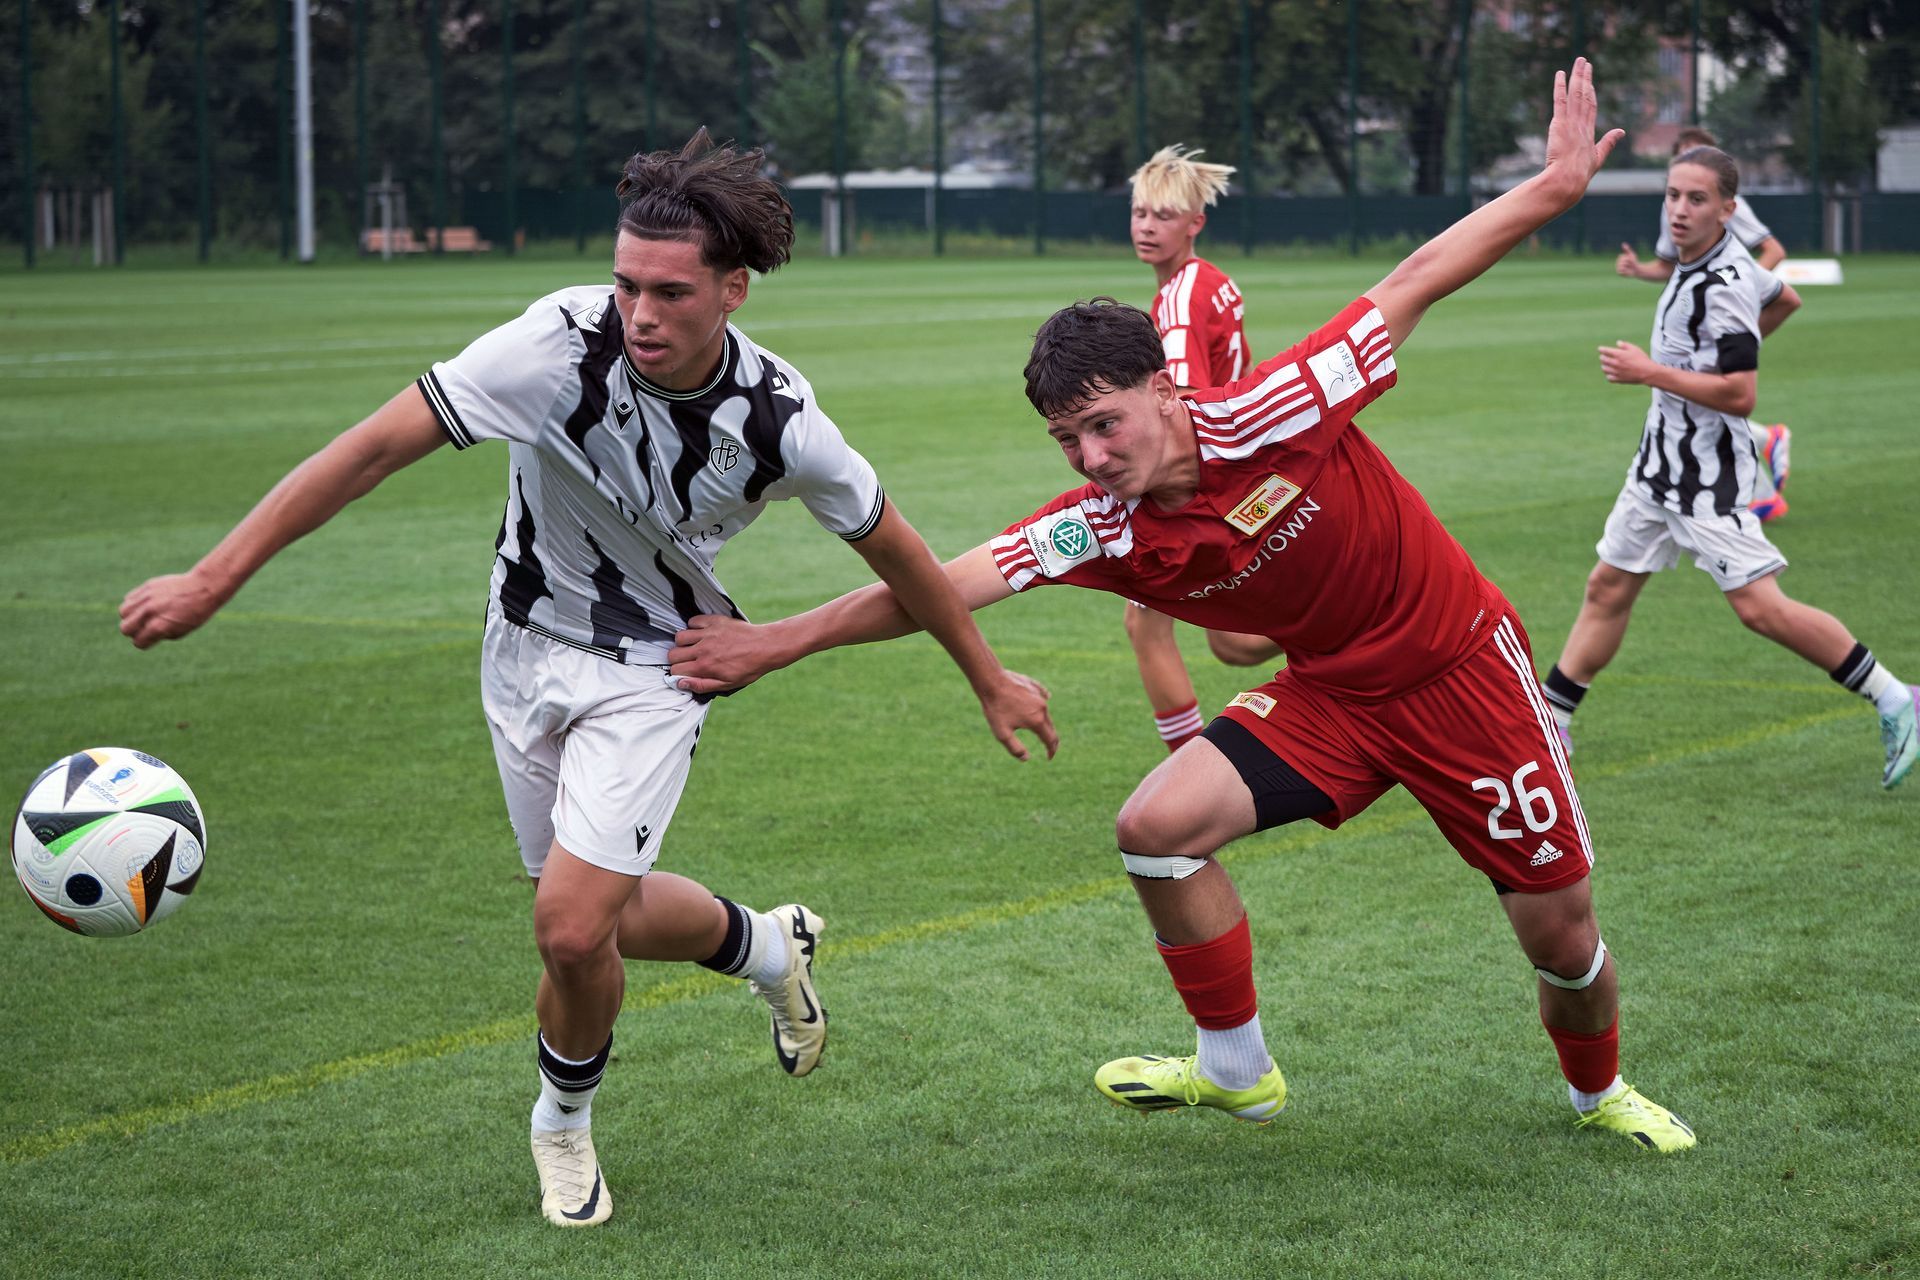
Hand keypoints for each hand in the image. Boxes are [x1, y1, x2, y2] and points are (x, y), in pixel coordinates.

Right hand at [120, 571, 224, 648]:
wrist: (203, 589)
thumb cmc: (194, 614)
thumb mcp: (179, 632)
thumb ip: (158, 635)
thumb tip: (141, 635)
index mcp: (159, 627)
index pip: (138, 642)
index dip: (144, 643)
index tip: (152, 638)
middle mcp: (150, 612)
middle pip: (125, 628)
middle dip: (133, 631)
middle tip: (145, 627)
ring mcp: (147, 598)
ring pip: (123, 611)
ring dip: (130, 616)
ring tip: (144, 614)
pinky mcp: (147, 586)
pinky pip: (129, 598)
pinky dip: (134, 603)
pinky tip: (146, 604)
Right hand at [668, 614, 784, 695]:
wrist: (766, 647)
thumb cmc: (749, 668)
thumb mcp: (727, 684)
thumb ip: (702, 685)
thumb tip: (680, 683)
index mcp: (705, 666)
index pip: (675, 669)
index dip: (679, 673)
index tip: (686, 672)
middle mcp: (703, 649)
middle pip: (673, 653)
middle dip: (678, 659)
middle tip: (689, 660)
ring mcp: (708, 633)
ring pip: (679, 636)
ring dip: (683, 643)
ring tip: (694, 646)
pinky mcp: (714, 621)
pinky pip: (693, 621)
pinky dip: (693, 627)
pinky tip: (702, 633)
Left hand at [977, 669, 1057, 761]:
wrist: (992, 681)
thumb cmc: (996, 708)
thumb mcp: (1002, 734)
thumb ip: (1015, 749)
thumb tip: (1026, 758)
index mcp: (1037, 721)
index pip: (1050, 740)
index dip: (1051, 751)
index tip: (1049, 757)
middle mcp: (1043, 708)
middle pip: (1051, 727)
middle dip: (1051, 739)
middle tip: (1048, 748)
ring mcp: (1040, 695)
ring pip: (1046, 712)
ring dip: (1045, 723)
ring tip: (1042, 731)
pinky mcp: (1034, 686)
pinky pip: (1043, 697)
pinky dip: (1042, 706)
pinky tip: (1040, 706)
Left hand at [1541, 58, 1623, 201]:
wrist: (1568, 180)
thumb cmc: (1580, 174)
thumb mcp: (1598, 157)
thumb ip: (1609, 143)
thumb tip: (1622, 131)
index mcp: (1589, 132)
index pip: (1590, 107)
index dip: (1590, 92)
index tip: (1589, 81)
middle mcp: (1582, 124)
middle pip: (1584, 95)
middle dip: (1585, 77)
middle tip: (1584, 61)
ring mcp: (1572, 123)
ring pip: (1575, 94)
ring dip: (1577, 76)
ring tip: (1579, 61)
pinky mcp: (1560, 124)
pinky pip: (1560, 101)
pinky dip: (1560, 87)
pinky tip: (1560, 74)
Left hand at [1598, 340, 1656, 385]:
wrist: (1647, 372)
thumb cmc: (1642, 359)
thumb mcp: (1635, 349)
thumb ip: (1625, 345)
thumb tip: (1618, 343)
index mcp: (1618, 355)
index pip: (1605, 351)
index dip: (1601, 349)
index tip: (1600, 349)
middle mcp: (1615, 363)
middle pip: (1603, 359)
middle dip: (1603, 357)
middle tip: (1604, 356)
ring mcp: (1616, 372)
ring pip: (1604, 369)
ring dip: (1604, 365)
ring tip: (1607, 364)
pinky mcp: (1618, 379)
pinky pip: (1609, 377)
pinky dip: (1609, 375)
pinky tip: (1612, 373)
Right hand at [1615, 242, 1639, 276]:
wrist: (1636, 269)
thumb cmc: (1634, 261)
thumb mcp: (1631, 254)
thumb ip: (1627, 249)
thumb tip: (1623, 244)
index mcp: (1620, 258)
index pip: (1622, 257)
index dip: (1627, 258)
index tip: (1629, 259)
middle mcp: (1617, 263)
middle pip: (1622, 262)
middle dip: (1627, 263)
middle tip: (1629, 264)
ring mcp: (1618, 268)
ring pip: (1621, 266)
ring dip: (1627, 267)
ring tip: (1628, 268)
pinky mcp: (1619, 272)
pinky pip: (1621, 271)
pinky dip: (1625, 271)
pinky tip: (1627, 271)